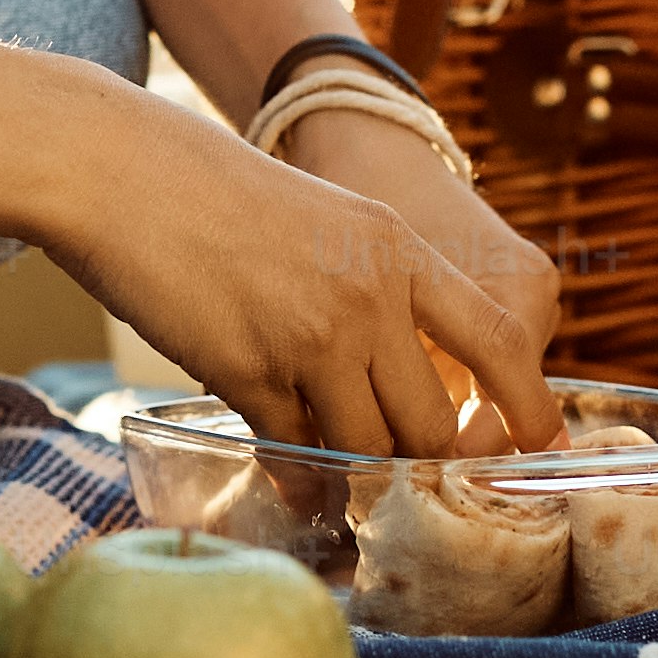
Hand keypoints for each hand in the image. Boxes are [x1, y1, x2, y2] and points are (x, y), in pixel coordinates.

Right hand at [53, 107, 559, 460]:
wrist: (121, 171)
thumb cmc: (214, 195)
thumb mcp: (324, 220)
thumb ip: (371, 287)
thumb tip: (394, 379)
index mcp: (398, 249)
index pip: (502, 338)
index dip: (530, 405)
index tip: (536, 447)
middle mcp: (370, 294)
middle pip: (433, 420)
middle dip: (419, 460)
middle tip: (402, 476)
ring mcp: (312, 335)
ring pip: (369, 450)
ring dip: (356, 477)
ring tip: (342, 486)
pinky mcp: (250, 371)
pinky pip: (294, 454)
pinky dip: (298, 479)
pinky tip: (291, 483)